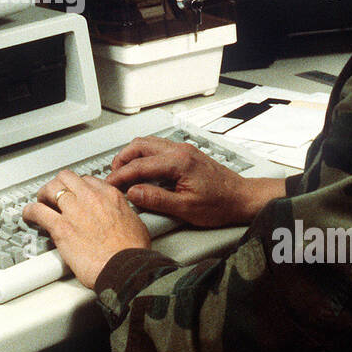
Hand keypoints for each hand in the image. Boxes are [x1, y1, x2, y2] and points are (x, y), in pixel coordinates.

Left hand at [22, 170, 150, 288]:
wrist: (126, 269)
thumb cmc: (132, 253)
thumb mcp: (135, 223)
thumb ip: (122, 215)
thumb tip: (119, 218)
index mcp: (110, 196)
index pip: (88, 180)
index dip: (78, 188)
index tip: (75, 195)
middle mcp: (90, 198)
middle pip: (67, 178)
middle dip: (59, 185)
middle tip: (55, 196)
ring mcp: (74, 211)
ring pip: (51, 189)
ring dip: (43, 195)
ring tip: (41, 203)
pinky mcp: (61, 228)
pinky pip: (38, 211)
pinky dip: (30, 212)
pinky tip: (29, 216)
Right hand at [105, 135, 284, 227]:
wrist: (242, 198)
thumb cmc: (220, 204)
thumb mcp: (186, 208)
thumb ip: (156, 199)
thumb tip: (133, 193)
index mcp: (178, 162)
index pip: (139, 165)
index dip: (120, 176)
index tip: (109, 185)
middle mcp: (180, 150)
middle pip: (139, 145)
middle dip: (122, 160)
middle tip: (113, 177)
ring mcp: (183, 149)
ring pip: (148, 143)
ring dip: (133, 156)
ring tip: (124, 173)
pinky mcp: (186, 153)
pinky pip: (158, 148)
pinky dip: (144, 156)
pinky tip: (143, 170)